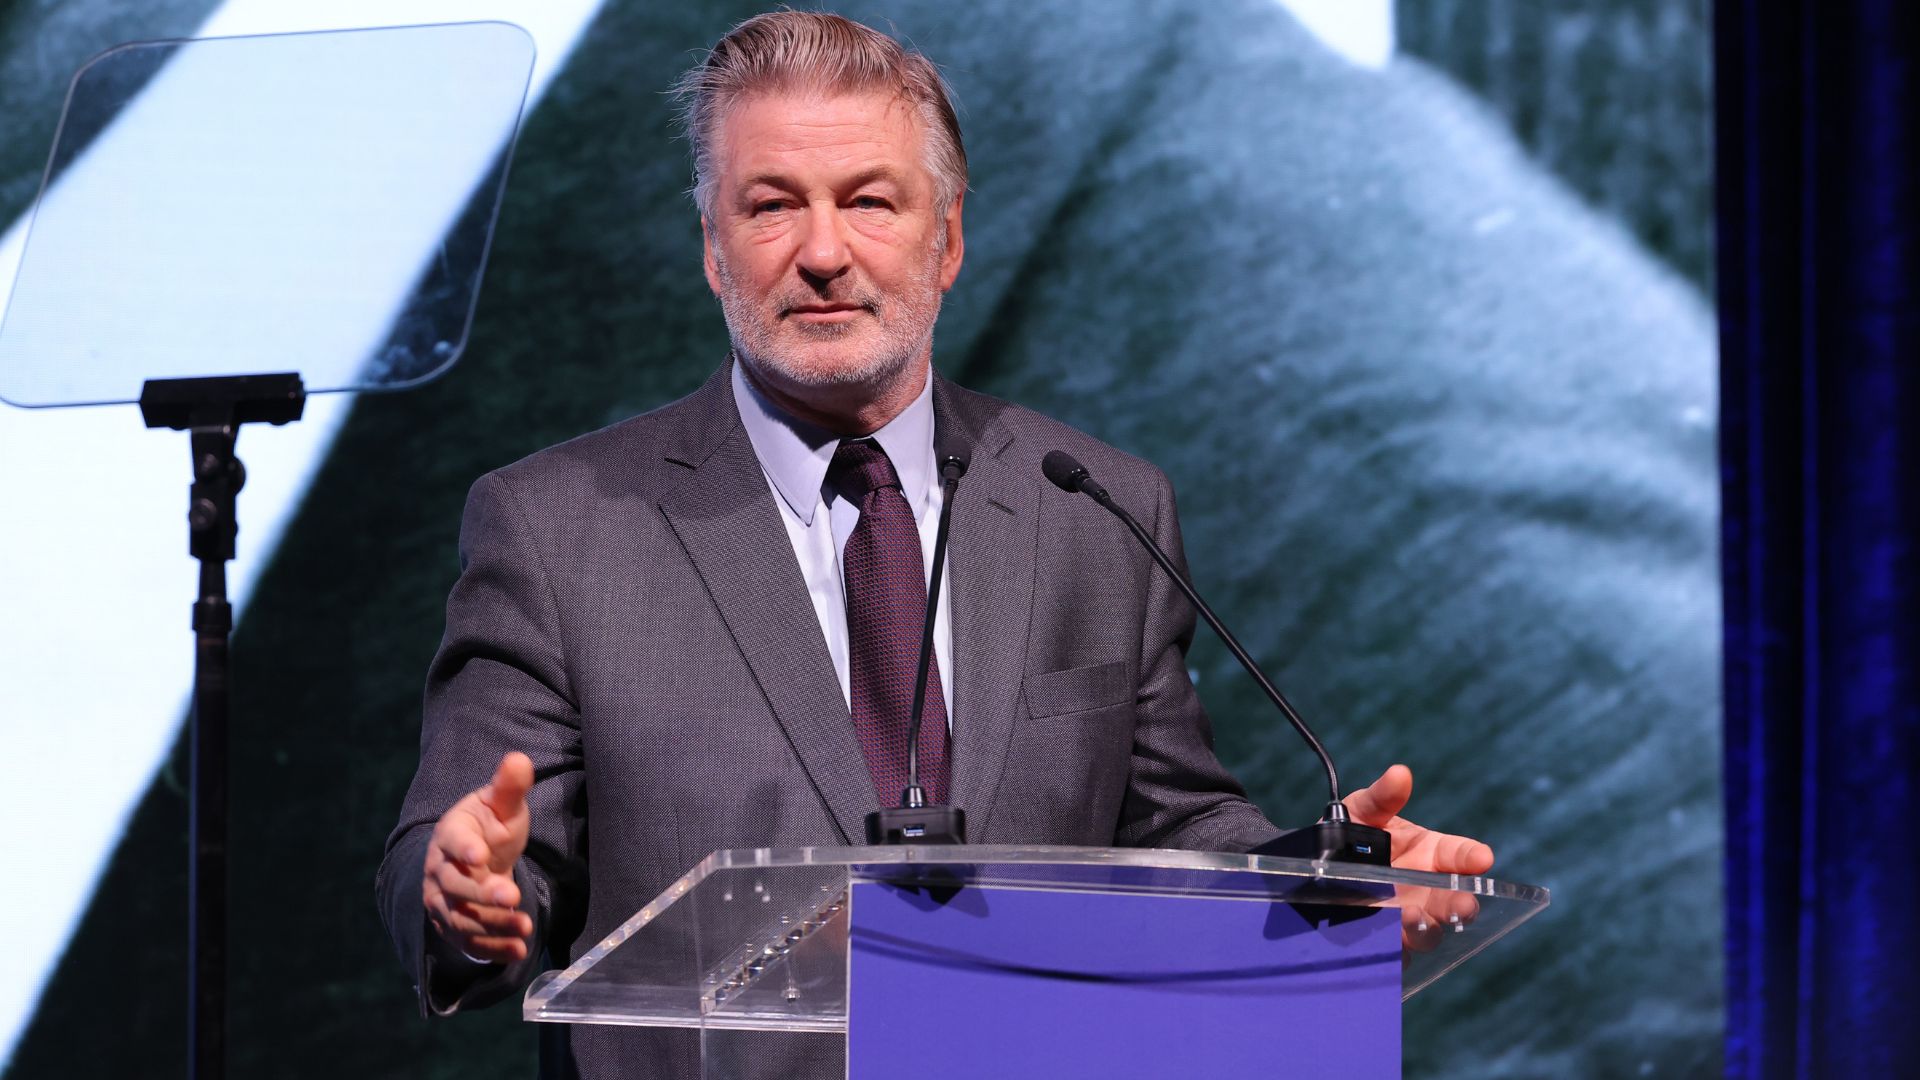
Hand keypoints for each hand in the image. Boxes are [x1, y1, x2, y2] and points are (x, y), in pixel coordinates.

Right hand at [423, 752, 535, 963]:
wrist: (476, 857)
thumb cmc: (490, 826)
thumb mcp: (502, 805)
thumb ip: (509, 786)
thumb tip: (519, 758)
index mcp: (451, 833)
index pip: (453, 840)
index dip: (464, 849)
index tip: (480, 856)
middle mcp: (440, 870)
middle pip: (455, 885)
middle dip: (482, 894)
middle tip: (510, 897)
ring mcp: (443, 900)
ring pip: (461, 917)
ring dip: (492, 925)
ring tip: (525, 928)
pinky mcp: (453, 925)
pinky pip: (468, 940)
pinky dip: (491, 948)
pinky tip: (518, 951)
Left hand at [1342, 764, 1493, 952]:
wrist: (1315, 871)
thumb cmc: (1351, 834)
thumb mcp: (1363, 811)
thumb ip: (1382, 797)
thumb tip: (1400, 773)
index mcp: (1433, 855)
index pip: (1462, 856)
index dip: (1473, 857)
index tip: (1482, 858)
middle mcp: (1427, 891)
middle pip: (1454, 902)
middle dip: (1460, 904)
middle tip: (1462, 904)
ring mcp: (1408, 920)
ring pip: (1427, 933)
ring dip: (1424, 928)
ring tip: (1412, 918)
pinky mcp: (1386, 945)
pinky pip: (1395, 955)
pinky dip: (1393, 950)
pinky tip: (1385, 942)